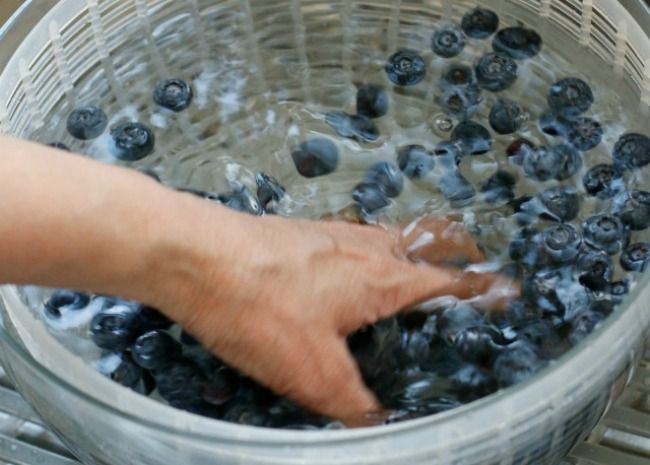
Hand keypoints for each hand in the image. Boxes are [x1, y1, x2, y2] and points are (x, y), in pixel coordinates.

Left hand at [152, 203, 515, 424]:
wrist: (193, 254)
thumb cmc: (257, 306)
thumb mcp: (311, 372)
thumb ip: (352, 404)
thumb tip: (377, 426)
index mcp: (383, 278)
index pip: (448, 281)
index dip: (482, 288)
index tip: (508, 290)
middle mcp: (364, 247)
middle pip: (424, 243)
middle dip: (453, 253)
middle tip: (471, 264)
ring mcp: (330, 235)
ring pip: (388, 237)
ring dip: (411, 247)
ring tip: (417, 265)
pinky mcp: (300, 235)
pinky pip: (352, 239)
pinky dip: (370, 249)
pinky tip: (349, 268)